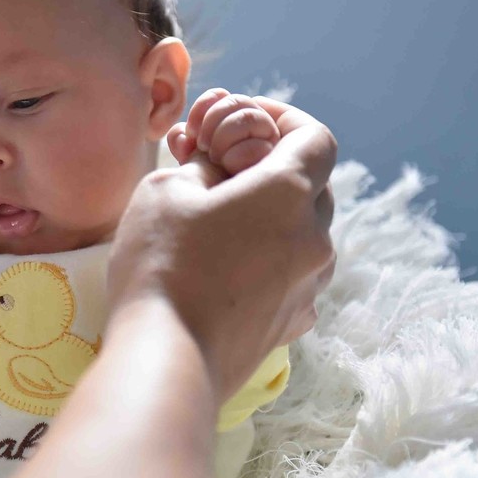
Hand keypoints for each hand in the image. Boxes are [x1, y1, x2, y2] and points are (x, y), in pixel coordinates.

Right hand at [109, 97, 336, 400]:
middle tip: (221, 169)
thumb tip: (213, 167)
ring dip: (270, 218)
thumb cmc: (162, 264)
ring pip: (302, 233)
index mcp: (289, 193)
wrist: (168, 359)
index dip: (283, 118)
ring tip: (219, 220)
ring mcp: (309, 286)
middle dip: (271, 168)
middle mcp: (315, 238)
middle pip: (311, 185)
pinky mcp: (292, 324)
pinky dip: (268, 259)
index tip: (246, 119)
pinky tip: (227, 266)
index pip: (315, 137)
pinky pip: (292, 275)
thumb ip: (200, 166)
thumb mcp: (165, 189)